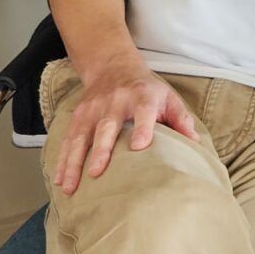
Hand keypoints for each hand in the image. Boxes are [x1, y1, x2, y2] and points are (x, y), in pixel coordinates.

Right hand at [52, 50, 199, 191]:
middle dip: (100, 149)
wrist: (113, 66)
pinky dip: (62, 160)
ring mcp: (93, 108)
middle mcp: (115, 102)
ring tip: (70, 186)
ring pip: (82, 135)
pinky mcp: (78, 115)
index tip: (140, 146)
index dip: (142, 127)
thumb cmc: (146, 89)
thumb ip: (180, 119)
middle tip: (96, 172)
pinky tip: (59, 180)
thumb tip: (195, 143)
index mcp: (142, 96)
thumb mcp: (167, 97)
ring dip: (74, 161)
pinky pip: (69, 139)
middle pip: (107, 126)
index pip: (144, 111)